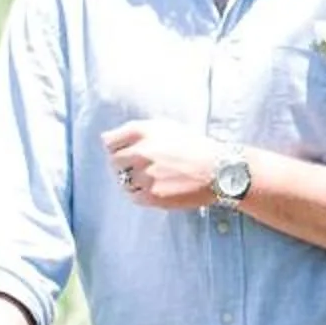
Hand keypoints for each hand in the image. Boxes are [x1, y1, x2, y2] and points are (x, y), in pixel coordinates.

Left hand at [102, 119, 223, 208]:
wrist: (219, 170)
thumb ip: (137, 131)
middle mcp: (141, 152)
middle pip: (114, 162)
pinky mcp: (152, 195)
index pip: (109, 142)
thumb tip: (107, 140)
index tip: (127, 151)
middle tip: (143, 167)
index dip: (117, 147)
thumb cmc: (193, 147)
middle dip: (125, 165)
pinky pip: (133, 196)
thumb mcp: (166, 128)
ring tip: (153, 178)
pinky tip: (156, 188)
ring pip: (123, 181)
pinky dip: (140, 193)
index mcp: (143, 132)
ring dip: (133, 180)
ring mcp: (145, 175)